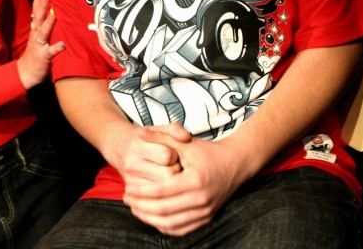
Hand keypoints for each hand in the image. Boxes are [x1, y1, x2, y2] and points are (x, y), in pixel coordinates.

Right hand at [17, 0, 64, 88]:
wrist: (26, 73)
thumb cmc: (36, 52)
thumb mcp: (39, 35)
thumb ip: (45, 23)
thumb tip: (53, 8)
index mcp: (35, 28)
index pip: (36, 8)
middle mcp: (36, 34)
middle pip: (38, 15)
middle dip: (42, 3)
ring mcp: (39, 45)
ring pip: (43, 31)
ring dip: (49, 22)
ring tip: (54, 12)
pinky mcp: (44, 56)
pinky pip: (50, 52)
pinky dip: (57, 47)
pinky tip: (63, 44)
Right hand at [118, 122, 188, 187]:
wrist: (119, 147)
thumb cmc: (142, 138)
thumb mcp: (157, 128)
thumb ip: (174, 129)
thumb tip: (186, 136)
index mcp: (138, 146)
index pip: (167, 155)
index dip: (176, 155)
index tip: (175, 153)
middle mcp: (132, 164)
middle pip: (167, 175)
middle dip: (176, 171)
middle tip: (176, 166)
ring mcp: (130, 179)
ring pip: (162, 190)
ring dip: (171, 183)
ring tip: (169, 174)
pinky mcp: (132, 191)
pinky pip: (154, 198)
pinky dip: (163, 192)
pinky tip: (162, 183)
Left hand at [122, 125, 247, 236]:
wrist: (236, 163)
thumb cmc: (208, 151)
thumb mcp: (184, 143)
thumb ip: (161, 138)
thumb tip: (139, 133)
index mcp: (194, 179)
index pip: (160, 192)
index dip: (141, 193)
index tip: (127, 190)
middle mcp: (201, 198)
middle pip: (163, 210)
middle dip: (141, 207)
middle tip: (127, 200)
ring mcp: (206, 211)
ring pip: (171, 223)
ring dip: (150, 218)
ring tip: (135, 209)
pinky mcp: (207, 217)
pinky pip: (182, 229)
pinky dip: (164, 226)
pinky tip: (152, 218)